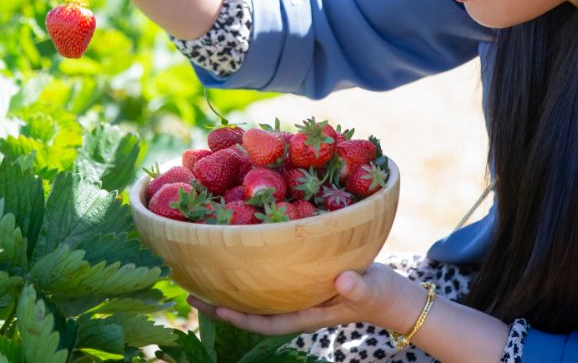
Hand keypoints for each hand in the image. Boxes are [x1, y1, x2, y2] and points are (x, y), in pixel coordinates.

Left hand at [186, 263, 416, 336]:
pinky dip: (250, 269)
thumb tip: (341, 281)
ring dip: (230, 285)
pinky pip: (269, 278)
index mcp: (305, 313)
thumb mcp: (369, 288)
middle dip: (220, 302)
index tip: (213, 306)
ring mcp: (295, 293)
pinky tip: (235, 256)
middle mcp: (294, 305)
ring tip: (201, 271)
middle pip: (250, 309)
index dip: (238, 317)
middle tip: (188, 289)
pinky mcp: (300, 278)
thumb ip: (356, 286)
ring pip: (256, 293)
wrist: (389, 293)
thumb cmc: (378, 293)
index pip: (265, 321)